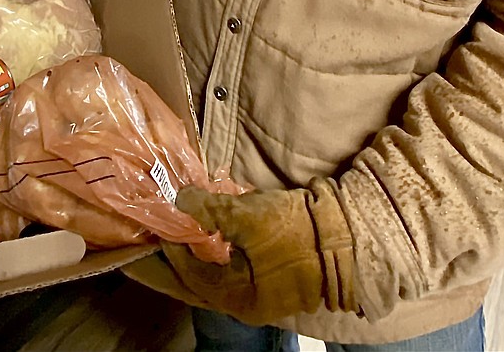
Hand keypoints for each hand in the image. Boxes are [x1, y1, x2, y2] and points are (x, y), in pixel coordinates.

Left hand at [156, 179, 357, 325]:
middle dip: (175, 262)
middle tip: (153, 243)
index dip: (171, 249)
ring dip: (197, 256)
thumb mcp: (248, 217)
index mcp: (239, 299)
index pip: (191, 277)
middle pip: (199, 283)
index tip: (156, 225)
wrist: (350, 233)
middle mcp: (247, 303)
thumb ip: (210, 211)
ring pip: (216, 275)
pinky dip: (217, 253)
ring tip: (177, 234)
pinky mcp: (274, 276)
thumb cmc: (297, 230)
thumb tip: (179, 199)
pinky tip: (209, 236)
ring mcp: (262, 291)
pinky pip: (233, 268)